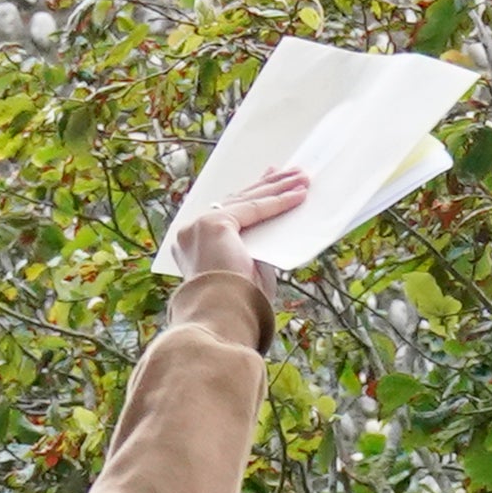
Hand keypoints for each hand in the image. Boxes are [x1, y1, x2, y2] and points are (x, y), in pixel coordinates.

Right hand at [171, 165, 314, 296]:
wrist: (223, 319)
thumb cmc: (238, 306)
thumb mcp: (247, 271)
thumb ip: (254, 247)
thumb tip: (273, 226)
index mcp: (192, 245)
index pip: (227, 212)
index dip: (251, 196)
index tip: (269, 181)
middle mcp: (190, 232)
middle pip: (236, 201)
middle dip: (266, 186)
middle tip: (289, 172)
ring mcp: (199, 225)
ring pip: (245, 201)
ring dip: (276, 188)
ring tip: (301, 178)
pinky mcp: (213, 224)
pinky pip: (253, 209)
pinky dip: (278, 202)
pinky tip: (298, 195)